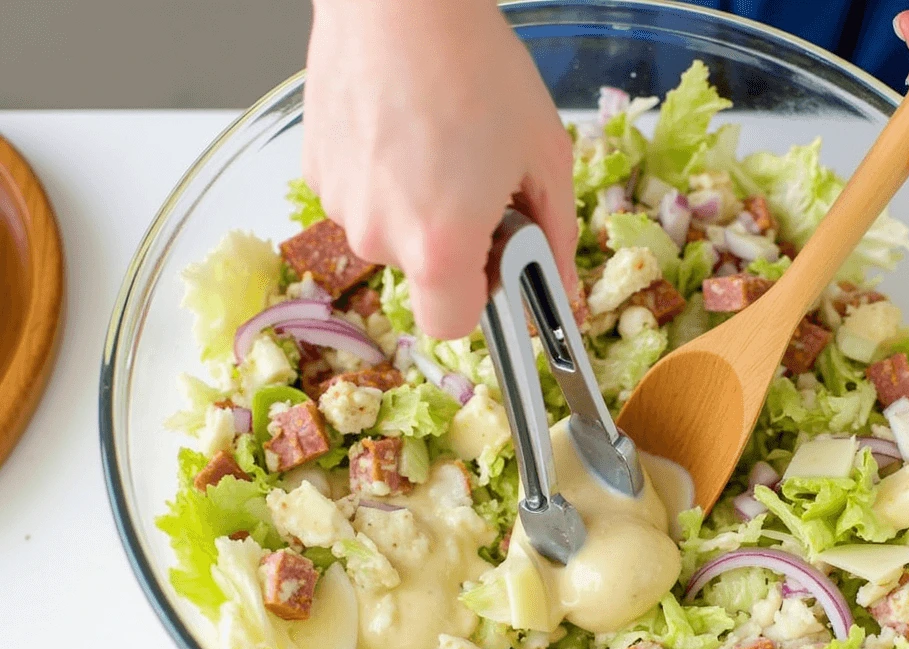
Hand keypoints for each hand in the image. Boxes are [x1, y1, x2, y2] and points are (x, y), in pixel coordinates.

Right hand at [302, 0, 577, 338]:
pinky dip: (385, 178)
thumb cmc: (477, 69)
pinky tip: (403, 130)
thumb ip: (556, 234)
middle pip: (425, 276)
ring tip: (440, 144)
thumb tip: (561, 281)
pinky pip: (362, 199)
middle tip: (479, 182)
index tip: (496, 264)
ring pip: (391, 234)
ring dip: (418, 208)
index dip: (480, 299)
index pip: (452, 326)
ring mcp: (342, 206)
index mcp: (441, 247)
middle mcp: (381, 237)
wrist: (400, 1)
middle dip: (454, 244)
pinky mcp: (316, 172)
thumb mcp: (545, 156)